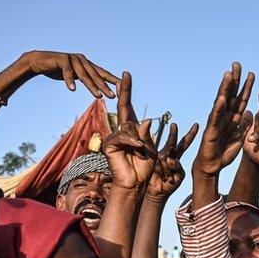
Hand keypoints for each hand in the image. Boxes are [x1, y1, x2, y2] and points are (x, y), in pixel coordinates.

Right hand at [23, 50, 117, 98]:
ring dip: (91, 86)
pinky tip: (72, 89)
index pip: (102, 73)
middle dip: (105, 86)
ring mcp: (72, 58)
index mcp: (87, 64)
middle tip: (113, 96)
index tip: (122, 90)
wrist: (38, 61)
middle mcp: (82, 60)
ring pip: (84, 74)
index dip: (112, 81)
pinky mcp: (62, 59)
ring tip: (98, 96)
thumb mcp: (74, 75)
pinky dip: (69, 80)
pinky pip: (67, 71)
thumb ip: (84, 79)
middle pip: (96, 75)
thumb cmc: (57, 69)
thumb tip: (97, 89)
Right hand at [103, 72, 157, 191]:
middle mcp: (122, 129)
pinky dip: (132, 142)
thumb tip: (145, 120)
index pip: (128, 106)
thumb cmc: (144, 166)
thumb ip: (146, 134)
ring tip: (142, 151)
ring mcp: (114, 136)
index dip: (127, 91)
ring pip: (127, 127)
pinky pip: (122, 137)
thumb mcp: (149, 148)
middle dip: (125, 91)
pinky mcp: (109, 145)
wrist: (136, 182)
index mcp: (132, 128)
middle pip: (123, 106)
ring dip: (138, 139)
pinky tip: (139, 148)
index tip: (125, 75)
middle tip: (126, 75)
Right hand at [147, 122, 198, 200]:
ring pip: (165, 158)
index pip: (184, 143)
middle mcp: (167, 153)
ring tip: (168, 179)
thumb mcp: (179, 176)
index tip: (197, 125)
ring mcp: (158, 156)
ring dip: (168, 170)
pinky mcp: (151, 162)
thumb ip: (178, 167)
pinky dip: (162, 171)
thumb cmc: (171, 184)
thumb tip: (170, 159)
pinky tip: (163, 177)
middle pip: (172, 141)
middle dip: (173, 133)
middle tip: (174, 125)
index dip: (190, 134)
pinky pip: (159, 164)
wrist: (158, 192)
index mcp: (177, 155)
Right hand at [192, 62, 254, 178]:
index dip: (246, 87)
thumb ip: (244, 126)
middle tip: (238, 64)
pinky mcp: (211, 130)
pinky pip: (215, 118)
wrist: (212, 166)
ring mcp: (216, 122)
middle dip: (235, 80)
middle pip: (231, 95)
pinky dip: (219, 108)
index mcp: (233, 118)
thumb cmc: (224, 152)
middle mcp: (224, 116)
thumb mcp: (239, 137)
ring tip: (229, 74)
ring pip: (222, 102)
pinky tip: (222, 98)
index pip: (240, 99)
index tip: (251, 74)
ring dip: (225, 88)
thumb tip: (251, 114)